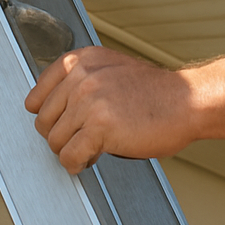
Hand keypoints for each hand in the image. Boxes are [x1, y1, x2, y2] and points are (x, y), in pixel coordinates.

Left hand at [24, 47, 195, 173]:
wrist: (187, 101)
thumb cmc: (154, 91)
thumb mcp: (111, 68)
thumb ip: (81, 80)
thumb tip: (51, 104)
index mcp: (81, 60)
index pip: (37, 94)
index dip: (48, 116)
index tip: (57, 125)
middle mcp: (81, 76)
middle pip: (44, 121)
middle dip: (60, 136)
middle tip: (81, 140)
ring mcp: (89, 100)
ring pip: (54, 141)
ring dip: (70, 151)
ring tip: (91, 149)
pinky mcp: (99, 126)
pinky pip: (69, 156)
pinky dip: (77, 164)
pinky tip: (91, 159)